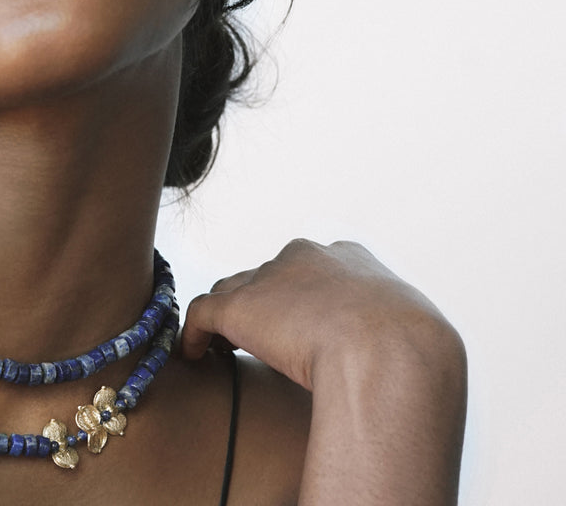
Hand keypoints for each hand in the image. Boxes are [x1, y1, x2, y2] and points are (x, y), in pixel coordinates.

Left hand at [180, 238, 461, 390]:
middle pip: (270, 277)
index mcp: (349, 258)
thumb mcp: (417, 335)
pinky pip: (203, 315)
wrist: (388, 353)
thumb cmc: (414, 354)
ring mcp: (268, 279)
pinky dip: (195, 334)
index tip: (305, 326)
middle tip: (265, 341)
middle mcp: (304, 257)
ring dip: (228, 316)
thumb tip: (414, 355)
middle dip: (265, 304)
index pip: (314, 269)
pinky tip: (194, 355)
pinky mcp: (237, 307)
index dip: (306, 298)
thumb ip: (402, 335)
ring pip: (234, 292)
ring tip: (222, 347)